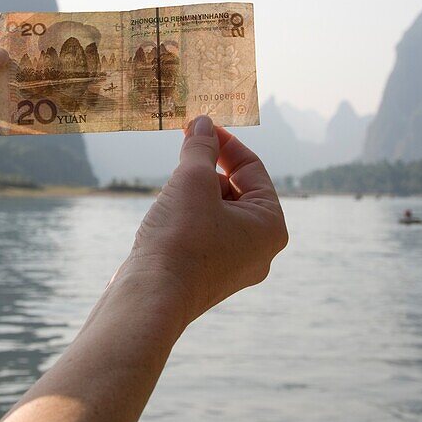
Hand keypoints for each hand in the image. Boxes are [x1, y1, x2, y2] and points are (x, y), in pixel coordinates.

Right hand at [120, 115, 288, 324]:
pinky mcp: (206, 277)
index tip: (199, 125)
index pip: (252, 169)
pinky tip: (164, 215)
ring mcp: (233, 267)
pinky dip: (186, 216)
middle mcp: (259, 250)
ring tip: (172, 189)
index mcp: (271, 226)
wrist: (150, 299)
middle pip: (236, 190)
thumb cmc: (180, 238)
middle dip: (208, 168)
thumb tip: (203, 123)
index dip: (224, 142)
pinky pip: (202, 234)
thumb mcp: (192, 179)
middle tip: (183, 149)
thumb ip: (201, 147)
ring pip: (217, 212)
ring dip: (195, 192)